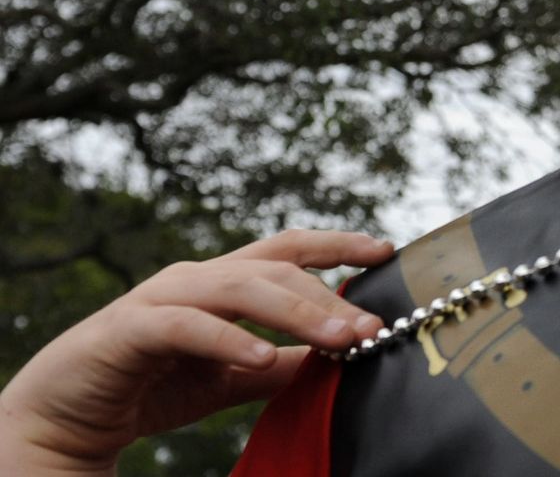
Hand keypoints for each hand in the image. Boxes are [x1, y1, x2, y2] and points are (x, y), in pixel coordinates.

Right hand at [0, 229, 392, 473]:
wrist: (70, 416)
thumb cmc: (155, 386)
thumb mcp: (234, 376)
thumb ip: (283, 364)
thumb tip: (340, 359)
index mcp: (223, 281)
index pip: (289, 249)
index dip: (338, 244)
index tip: (387, 250)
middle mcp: (196, 278)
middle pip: (276, 270)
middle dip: (330, 297)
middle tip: (373, 327)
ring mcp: (162, 298)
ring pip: (242, 289)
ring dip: (297, 313)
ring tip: (340, 339)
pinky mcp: (131, 329)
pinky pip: (188, 327)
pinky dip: (229, 341)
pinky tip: (263, 358)